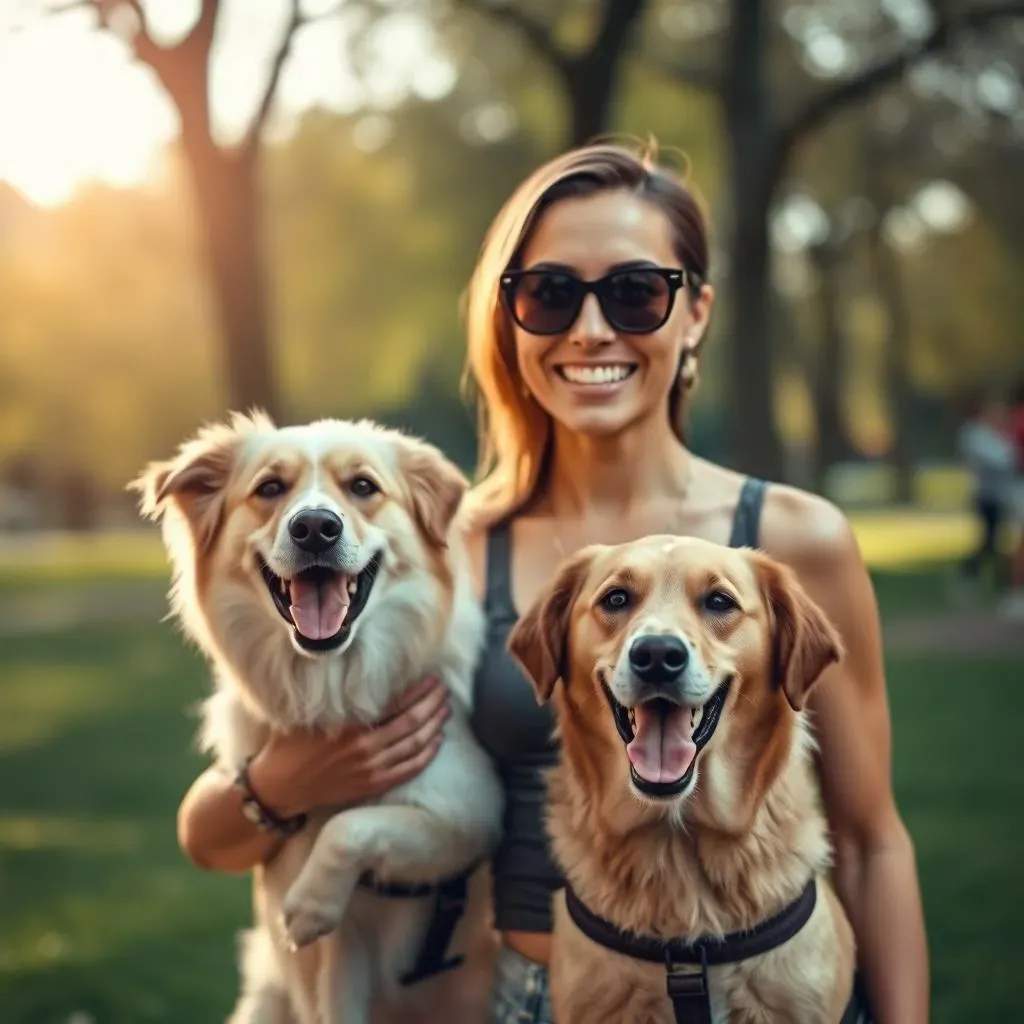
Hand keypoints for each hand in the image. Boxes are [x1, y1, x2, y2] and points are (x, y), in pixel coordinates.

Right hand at [246, 676, 449, 817]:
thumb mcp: (309, 712)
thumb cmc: (291, 744)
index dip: (418, 690)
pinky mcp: (373, 785)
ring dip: (435, 725)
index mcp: (351, 726)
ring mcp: (372, 769)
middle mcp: (366, 747)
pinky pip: (410, 768)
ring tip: (446, 709)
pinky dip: (428, 754)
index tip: (432, 678)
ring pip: (416, 744)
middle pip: (412, 722)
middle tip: (444, 690)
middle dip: (433, 703)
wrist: (280, 786)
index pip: (395, 703)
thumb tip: (353, 670)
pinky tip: (438, 740)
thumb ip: (334, 697)